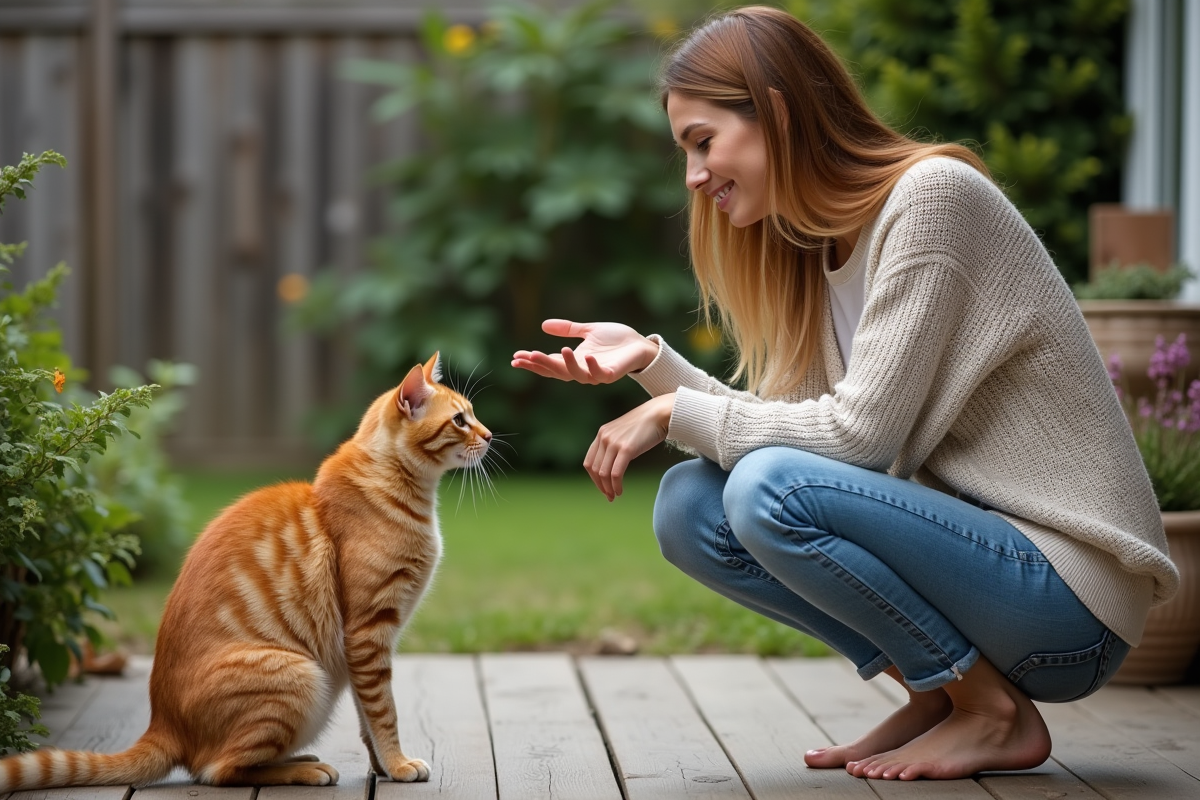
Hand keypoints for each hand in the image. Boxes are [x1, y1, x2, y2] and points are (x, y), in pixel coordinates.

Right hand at [511, 319, 658, 383]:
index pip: (549, 364)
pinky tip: (587, 355)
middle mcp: (582, 370)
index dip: (533, 362)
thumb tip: (544, 325)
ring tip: (561, 350)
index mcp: (575, 360)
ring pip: (575, 374)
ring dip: (566, 364)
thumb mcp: (588, 330)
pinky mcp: (611, 374)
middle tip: (526, 357)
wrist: (641, 345)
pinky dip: (592, 366)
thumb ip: (567, 329)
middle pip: (557, 372)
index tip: (516, 358)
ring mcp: (596, 374)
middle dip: (541, 365)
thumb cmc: (616, 339)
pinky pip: (599, 374)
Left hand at [584, 394, 674, 500]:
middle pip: (595, 470)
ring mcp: (614, 443)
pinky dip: (616, 485)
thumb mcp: (623, 433)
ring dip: (608, 488)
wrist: (659, 413)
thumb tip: (613, 464)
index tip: (602, 487)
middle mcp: (604, 438)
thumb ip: (615, 445)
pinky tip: (620, 491)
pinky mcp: (626, 449)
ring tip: (615, 495)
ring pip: (604, 473)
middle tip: (609, 496)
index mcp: (602, 434)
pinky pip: (616, 473)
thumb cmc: (646, 425)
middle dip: (601, 486)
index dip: (594, 478)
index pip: (589, 462)